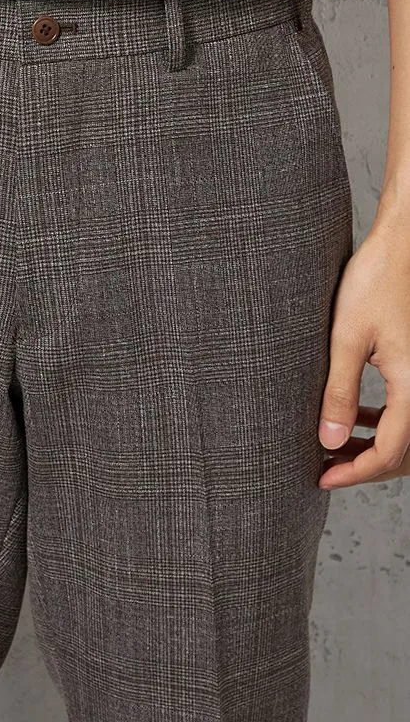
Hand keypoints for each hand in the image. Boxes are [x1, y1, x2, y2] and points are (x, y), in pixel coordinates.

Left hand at [318, 219, 409, 489]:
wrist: (404, 244)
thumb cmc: (376, 280)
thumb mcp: (347, 338)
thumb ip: (339, 393)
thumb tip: (329, 442)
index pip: (390, 453)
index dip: (354, 473)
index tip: (320, 478)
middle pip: (406, 453)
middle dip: (366, 466)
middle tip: (325, 468)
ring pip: (409, 434)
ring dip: (375, 446)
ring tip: (334, 447)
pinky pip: (408, 410)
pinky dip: (384, 423)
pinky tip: (354, 417)